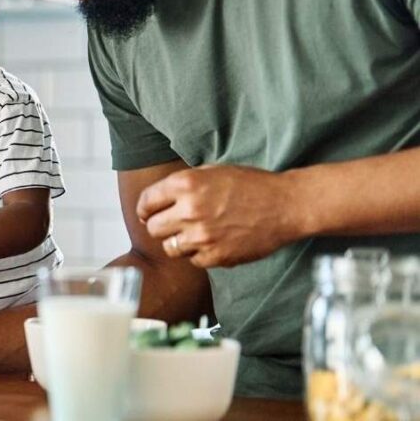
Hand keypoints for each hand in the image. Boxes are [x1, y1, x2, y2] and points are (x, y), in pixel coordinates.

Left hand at [137, 165, 301, 267]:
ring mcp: (202, 236)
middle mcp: (189, 210)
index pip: (146, 202)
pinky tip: (212, 242)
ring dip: (177, 241)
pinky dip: (198, 254)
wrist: (285, 206)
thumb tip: (158, 199)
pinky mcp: (215, 256)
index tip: (148, 214)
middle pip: (152, 227)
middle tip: (171, 224)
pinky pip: (192, 260)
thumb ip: (183, 183)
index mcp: (185, 184)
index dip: (145, 209)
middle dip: (159, 225)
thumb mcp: (212, 170)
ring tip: (193, 234)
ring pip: (168, 247)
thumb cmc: (251, 185)